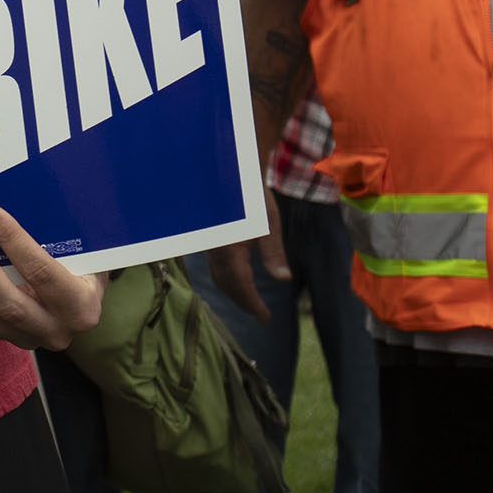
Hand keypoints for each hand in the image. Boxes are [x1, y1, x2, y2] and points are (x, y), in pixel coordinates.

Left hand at [0, 202, 107, 349]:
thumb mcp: (83, 250)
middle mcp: (56, 330)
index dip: (12, 240)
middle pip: (10, 302)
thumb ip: (58, 231)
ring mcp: (28, 338)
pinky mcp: (5, 338)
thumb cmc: (82, 264)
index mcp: (81, 306)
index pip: (43, 273)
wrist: (81, 299)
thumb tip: (18, 192)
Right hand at [209, 184, 289, 322]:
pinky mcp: (208, 240)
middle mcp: (214, 250)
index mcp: (229, 248)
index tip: (265, 318)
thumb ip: (273, 253)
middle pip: (226, 285)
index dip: (253, 304)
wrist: (230, 174)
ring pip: (218, 277)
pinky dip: (227, 279)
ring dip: (234, 292)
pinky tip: (239, 280)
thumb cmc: (252, 196)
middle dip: (243, 302)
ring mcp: (208, 245)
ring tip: (251, 302)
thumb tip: (284, 280)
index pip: (241, 286)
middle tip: (261, 314)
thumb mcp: (268, 223)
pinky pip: (215, 266)